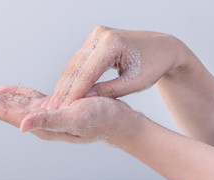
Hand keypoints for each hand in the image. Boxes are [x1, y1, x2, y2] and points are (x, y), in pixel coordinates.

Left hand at [0, 84, 138, 143]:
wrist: (119, 123)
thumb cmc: (103, 121)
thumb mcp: (77, 119)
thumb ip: (48, 122)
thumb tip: (22, 125)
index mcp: (42, 124)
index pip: (7, 113)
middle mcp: (39, 120)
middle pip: (4, 108)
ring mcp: (45, 114)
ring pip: (12, 103)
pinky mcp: (53, 106)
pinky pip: (28, 98)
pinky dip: (14, 93)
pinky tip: (4, 91)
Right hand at [44, 26, 187, 107]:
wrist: (162, 47)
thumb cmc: (153, 66)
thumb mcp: (134, 83)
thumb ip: (108, 91)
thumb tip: (83, 101)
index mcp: (112, 43)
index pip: (87, 73)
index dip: (74, 94)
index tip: (64, 111)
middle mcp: (101, 35)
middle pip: (76, 68)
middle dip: (63, 91)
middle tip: (51, 110)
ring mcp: (95, 35)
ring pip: (73, 64)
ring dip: (63, 85)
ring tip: (52, 104)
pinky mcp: (93, 40)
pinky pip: (78, 61)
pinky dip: (70, 78)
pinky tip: (61, 92)